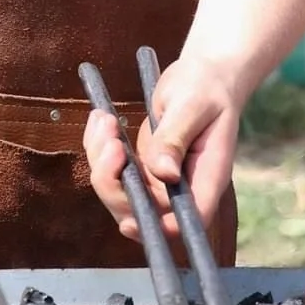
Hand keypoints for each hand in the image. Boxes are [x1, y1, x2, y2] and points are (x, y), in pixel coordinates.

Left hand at [83, 54, 241, 243]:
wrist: (201, 75)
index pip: (186, 222)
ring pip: (119, 193)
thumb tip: (163, 172)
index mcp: (205, 179)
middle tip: (110, 137)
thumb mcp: (193, 106)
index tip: (129, 219)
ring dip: (101, 160)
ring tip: (105, 120)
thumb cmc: (206, 87)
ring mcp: (158, 180)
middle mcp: (181, 188)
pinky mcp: (140, 166)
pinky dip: (98, 147)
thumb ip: (176, 138)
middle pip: (141, 213)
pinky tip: (101, 118)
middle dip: (113, 182)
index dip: (158, 230)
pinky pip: (110, 170)